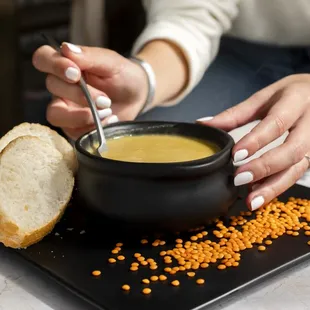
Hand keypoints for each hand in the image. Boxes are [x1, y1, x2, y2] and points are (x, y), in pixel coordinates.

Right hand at [32, 43, 147, 138]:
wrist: (137, 97)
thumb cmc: (123, 75)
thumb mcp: (112, 63)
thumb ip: (90, 56)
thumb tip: (66, 48)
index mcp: (66, 64)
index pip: (43, 58)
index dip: (54, 65)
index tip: (75, 73)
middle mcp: (61, 86)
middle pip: (52, 86)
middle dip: (80, 94)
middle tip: (106, 100)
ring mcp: (66, 108)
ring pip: (55, 114)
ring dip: (81, 116)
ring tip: (106, 113)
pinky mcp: (75, 127)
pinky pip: (73, 132)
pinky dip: (92, 128)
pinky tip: (110, 120)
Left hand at [197, 74, 309, 210]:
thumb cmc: (290, 95)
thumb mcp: (264, 97)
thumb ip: (235, 114)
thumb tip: (204, 125)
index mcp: (296, 101)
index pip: (276, 123)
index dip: (256, 141)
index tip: (236, 155)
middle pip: (293, 150)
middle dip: (265, 167)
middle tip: (239, 179)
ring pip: (298, 168)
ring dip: (273, 187)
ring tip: (251, 201)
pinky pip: (297, 174)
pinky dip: (278, 186)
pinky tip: (260, 194)